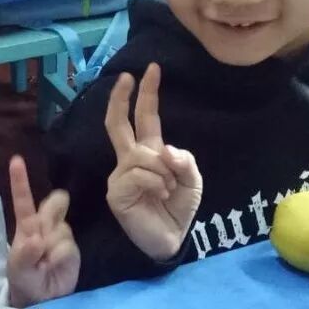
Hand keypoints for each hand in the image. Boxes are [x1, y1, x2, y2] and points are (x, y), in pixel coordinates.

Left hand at [6, 155, 79, 304]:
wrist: (42, 298)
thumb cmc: (24, 279)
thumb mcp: (17, 269)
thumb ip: (23, 254)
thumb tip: (36, 239)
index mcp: (26, 227)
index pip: (23, 201)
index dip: (20, 181)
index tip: (16, 160)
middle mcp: (45, 226)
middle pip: (53, 204)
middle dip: (51, 213)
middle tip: (42, 237)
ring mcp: (61, 235)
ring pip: (60, 230)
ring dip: (51, 248)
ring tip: (43, 264)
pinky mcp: (73, 249)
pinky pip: (67, 247)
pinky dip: (59, 259)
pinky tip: (53, 267)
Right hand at [104, 63, 202, 260]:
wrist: (171, 238)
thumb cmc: (178, 209)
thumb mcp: (192, 180)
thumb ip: (183, 160)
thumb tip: (163, 151)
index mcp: (149, 153)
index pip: (145, 118)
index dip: (147, 94)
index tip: (151, 70)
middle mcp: (131, 160)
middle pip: (119, 124)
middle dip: (122, 99)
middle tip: (126, 77)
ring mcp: (120, 175)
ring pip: (142, 156)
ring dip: (164, 173)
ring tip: (167, 191)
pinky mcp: (116, 191)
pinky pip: (139, 174)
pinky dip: (156, 184)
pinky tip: (158, 198)